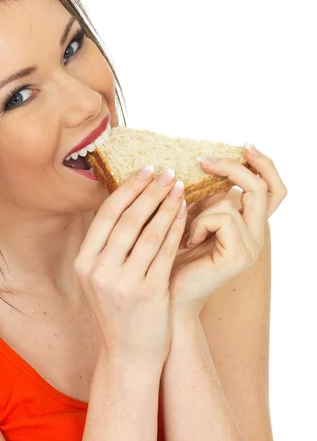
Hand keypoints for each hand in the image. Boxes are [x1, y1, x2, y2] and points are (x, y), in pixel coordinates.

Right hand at [74, 167, 186, 369]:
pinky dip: (176, 228)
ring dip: (167, 205)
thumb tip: (127, 199)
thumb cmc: (119, 310)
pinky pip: (165, 252)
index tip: (146, 171)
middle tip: (167, 172)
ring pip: (149, 232)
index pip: (106, 215)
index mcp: (84, 262)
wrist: (129, 353)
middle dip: (150, 191)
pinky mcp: (148, 293)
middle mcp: (99, 271)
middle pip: (127, 219)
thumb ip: (107, 244)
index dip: (128, 189)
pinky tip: (186, 213)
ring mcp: (123, 283)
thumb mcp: (100, 277)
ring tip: (180, 188)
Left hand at [167, 145, 287, 320]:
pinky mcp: (239, 256)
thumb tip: (205, 164)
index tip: (245, 146)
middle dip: (235, 167)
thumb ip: (205, 198)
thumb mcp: (191, 219)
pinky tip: (187, 241)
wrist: (168, 295)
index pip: (273, 188)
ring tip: (183, 227)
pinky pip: (221, 218)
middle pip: (263, 187)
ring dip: (200, 208)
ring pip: (234, 201)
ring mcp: (251, 247)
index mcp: (249, 224)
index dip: (264, 165)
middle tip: (204, 160)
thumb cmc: (174, 257)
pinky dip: (198, 223)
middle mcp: (256, 234)